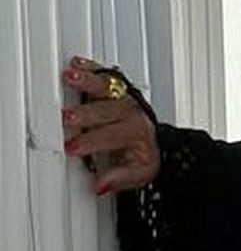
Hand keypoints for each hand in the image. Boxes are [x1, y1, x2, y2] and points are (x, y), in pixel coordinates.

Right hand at [60, 56, 159, 194]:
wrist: (163, 141)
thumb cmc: (148, 156)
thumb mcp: (140, 173)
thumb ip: (119, 179)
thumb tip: (99, 186)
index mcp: (136, 134)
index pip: (111, 137)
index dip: (91, 142)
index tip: (73, 147)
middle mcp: (130, 113)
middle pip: (105, 111)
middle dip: (86, 114)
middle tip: (67, 117)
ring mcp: (124, 98)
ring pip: (107, 88)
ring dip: (88, 82)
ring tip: (71, 77)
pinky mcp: (119, 89)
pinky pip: (107, 76)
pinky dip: (92, 69)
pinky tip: (77, 65)